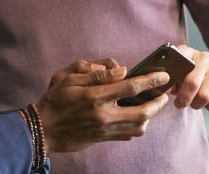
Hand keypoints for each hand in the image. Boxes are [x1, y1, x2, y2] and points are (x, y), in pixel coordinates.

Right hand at [35, 58, 170, 153]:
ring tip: (152, 106)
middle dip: (158, 103)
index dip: (150, 81)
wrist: (44, 129)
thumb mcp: (69, 79)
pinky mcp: (104, 138)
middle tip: (164, 95)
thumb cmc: (55, 100)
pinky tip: (136, 117)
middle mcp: (104, 115)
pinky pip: (128, 135)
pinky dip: (137, 126)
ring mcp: (105, 129)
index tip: (163, 76)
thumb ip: (97, 74)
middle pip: (142, 111)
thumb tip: (122, 70)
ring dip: (150, 116)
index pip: (131, 87)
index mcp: (95, 97)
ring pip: (138, 126)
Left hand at [172, 46, 208, 111]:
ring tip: (194, 104)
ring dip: (197, 104)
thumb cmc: (190, 76)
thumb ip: (170, 80)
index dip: (173, 73)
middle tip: (180, 104)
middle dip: (184, 98)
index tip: (168, 86)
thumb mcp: (179, 74)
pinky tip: (207, 103)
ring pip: (205, 95)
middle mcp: (204, 56)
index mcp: (188, 52)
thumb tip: (163, 90)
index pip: (179, 57)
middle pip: (192, 83)